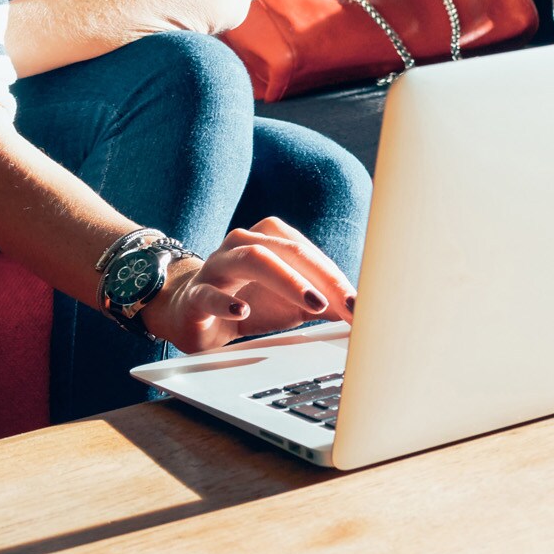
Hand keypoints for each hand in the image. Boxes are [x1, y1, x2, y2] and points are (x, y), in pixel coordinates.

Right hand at [139, 216, 356, 353]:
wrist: (191, 314)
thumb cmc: (247, 303)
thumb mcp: (290, 305)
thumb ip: (322, 304)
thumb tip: (360, 313)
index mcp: (269, 240)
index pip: (308, 252)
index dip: (337, 277)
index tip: (361, 304)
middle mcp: (243, 244)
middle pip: (286, 249)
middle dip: (321, 276)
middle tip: (347, 303)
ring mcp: (217, 266)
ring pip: (252, 260)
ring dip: (287, 281)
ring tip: (313, 303)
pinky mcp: (195, 295)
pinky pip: (209, 294)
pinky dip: (227, 303)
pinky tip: (244, 312)